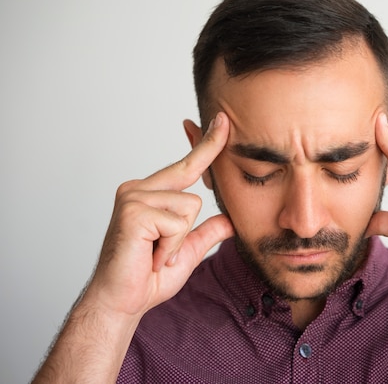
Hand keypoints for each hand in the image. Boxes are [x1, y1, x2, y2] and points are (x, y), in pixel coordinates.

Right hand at [86, 112, 233, 317]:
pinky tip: (151, 256)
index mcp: (149, 193)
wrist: (121, 302)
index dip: (207, 144)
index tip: (223, 120)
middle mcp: (138, 188)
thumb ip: (207, 232)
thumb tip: (231, 219)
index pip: (186, 165)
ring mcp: (133, 197)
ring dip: (179, 240)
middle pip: (193, 182)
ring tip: (155, 254)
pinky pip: (178, 222)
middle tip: (160, 253)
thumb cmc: (148, 277)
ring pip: (190, 205)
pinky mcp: (133, 211)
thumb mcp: (187, 251)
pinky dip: (171, 246)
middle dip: (187, 220)